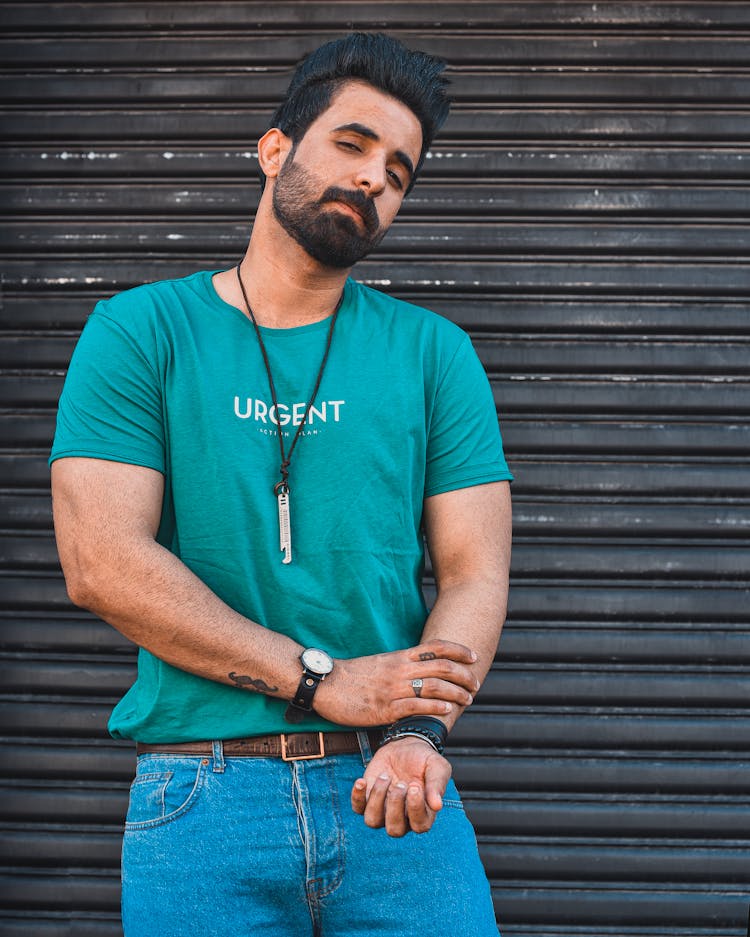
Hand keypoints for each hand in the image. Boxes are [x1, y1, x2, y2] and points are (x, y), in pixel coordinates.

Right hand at [314, 638, 478, 726]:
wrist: (326, 685)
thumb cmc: (353, 676)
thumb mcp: (381, 664)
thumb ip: (401, 665)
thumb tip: (420, 671)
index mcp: (400, 657)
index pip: (436, 647)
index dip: (459, 650)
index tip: (473, 656)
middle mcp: (400, 670)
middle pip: (442, 667)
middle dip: (464, 675)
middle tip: (476, 683)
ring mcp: (394, 689)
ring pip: (434, 687)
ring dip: (456, 693)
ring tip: (468, 699)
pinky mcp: (385, 708)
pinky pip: (416, 706)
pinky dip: (435, 707)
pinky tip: (447, 710)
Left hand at [350, 736, 450, 836]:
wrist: (406, 746)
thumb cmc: (424, 760)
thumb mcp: (437, 767)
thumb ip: (437, 785)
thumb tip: (437, 805)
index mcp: (423, 813)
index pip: (420, 825)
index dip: (415, 809)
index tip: (415, 786)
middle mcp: (402, 818)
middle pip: (394, 830)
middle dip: (395, 806)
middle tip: (401, 783)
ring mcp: (383, 810)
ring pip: (373, 821)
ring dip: (377, 799)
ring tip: (385, 776)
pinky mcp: (367, 799)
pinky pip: (357, 808)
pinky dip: (357, 797)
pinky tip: (362, 781)